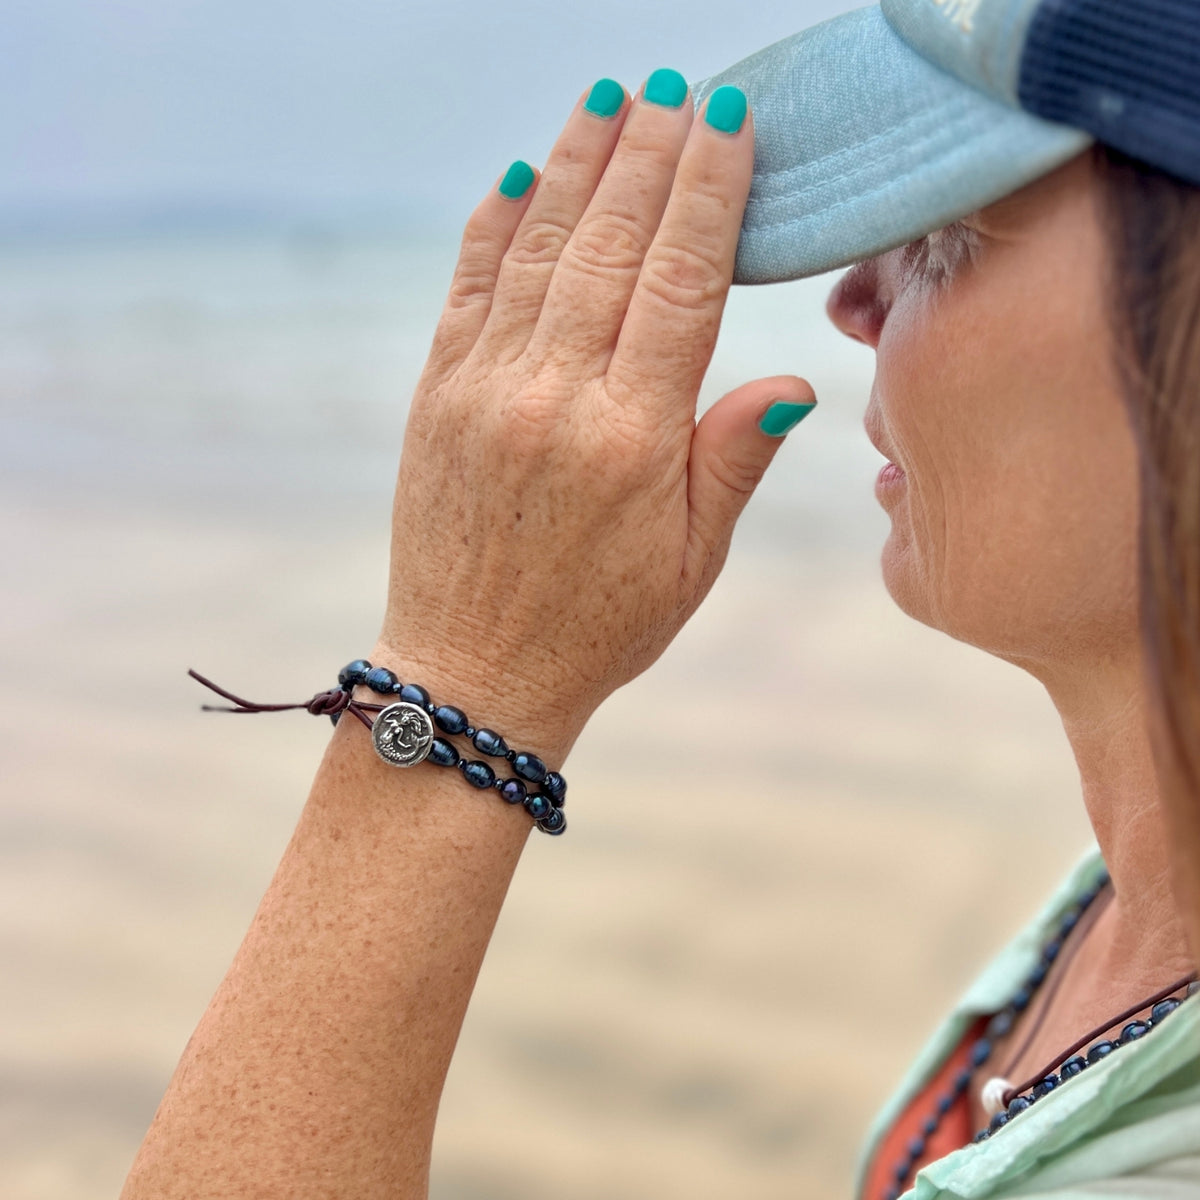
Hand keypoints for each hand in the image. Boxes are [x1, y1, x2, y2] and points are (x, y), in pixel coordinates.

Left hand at [373, 75, 814, 755]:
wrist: (474, 671)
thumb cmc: (598, 625)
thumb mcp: (691, 560)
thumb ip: (733, 457)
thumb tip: (796, 380)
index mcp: (631, 435)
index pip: (682, 279)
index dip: (709, 192)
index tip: (729, 120)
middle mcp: (554, 396)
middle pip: (611, 242)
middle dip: (650, 152)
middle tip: (676, 86)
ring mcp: (485, 389)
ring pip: (539, 248)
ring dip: (577, 163)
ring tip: (609, 98)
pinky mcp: (437, 397)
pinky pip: (469, 288)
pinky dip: (496, 224)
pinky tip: (521, 174)